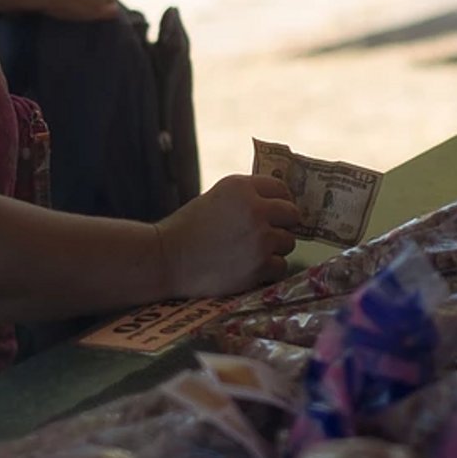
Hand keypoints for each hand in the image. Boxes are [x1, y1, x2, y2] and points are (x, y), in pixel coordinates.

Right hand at [154, 174, 300, 296]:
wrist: (164, 259)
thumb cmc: (187, 228)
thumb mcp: (217, 198)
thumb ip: (247, 197)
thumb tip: (280, 203)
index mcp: (243, 187)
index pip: (281, 189)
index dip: (281, 201)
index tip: (277, 212)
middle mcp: (256, 209)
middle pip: (292, 214)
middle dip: (283, 224)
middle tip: (269, 234)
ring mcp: (260, 238)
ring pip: (288, 242)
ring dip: (275, 249)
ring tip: (251, 253)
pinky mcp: (259, 266)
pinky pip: (281, 266)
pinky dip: (269, 270)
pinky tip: (250, 269)